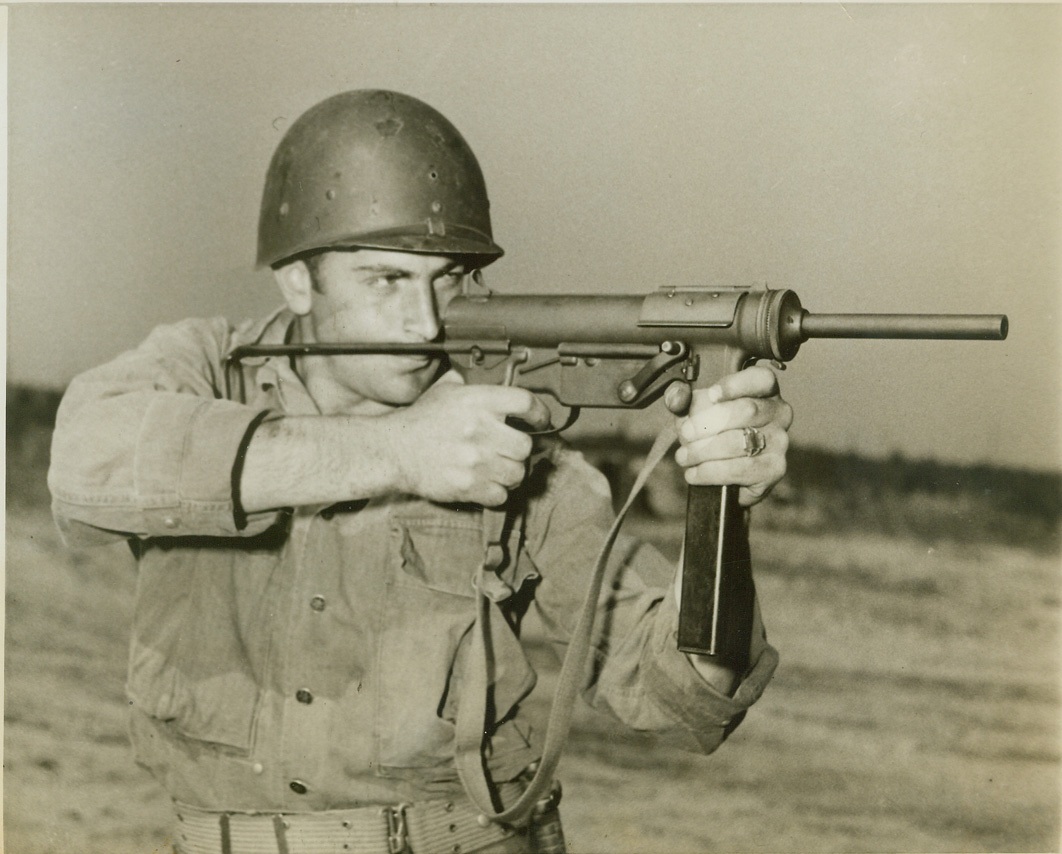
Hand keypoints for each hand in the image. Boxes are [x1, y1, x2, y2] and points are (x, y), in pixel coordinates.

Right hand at [384, 371, 550, 505]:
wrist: (394, 450)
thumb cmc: (420, 420)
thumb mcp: (444, 390)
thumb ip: (470, 382)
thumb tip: (491, 375)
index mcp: (478, 401)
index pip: (526, 402)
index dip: (539, 413)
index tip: (540, 420)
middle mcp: (481, 430)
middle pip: (526, 445)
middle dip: (519, 449)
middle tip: (509, 449)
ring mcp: (476, 460)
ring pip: (517, 473)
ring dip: (511, 472)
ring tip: (498, 468)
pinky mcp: (469, 486)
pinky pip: (501, 495)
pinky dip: (497, 492)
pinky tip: (486, 484)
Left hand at [672, 366, 792, 505]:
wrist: (722, 473)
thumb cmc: (712, 433)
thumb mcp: (693, 412)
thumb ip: (682, 399)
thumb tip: (678, 396)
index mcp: (763, 391)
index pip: (761, 378)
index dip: (736, 384)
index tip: (711, 395)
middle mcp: (779, 413)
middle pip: (747, 410)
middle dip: (708, 423)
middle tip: (685, 434)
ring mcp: (780, 441)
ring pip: (740, 442)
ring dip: (704, 451)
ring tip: (684, 456)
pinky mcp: (775, 469)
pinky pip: (740, 469)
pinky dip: (711, 472)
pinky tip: (694, 473)